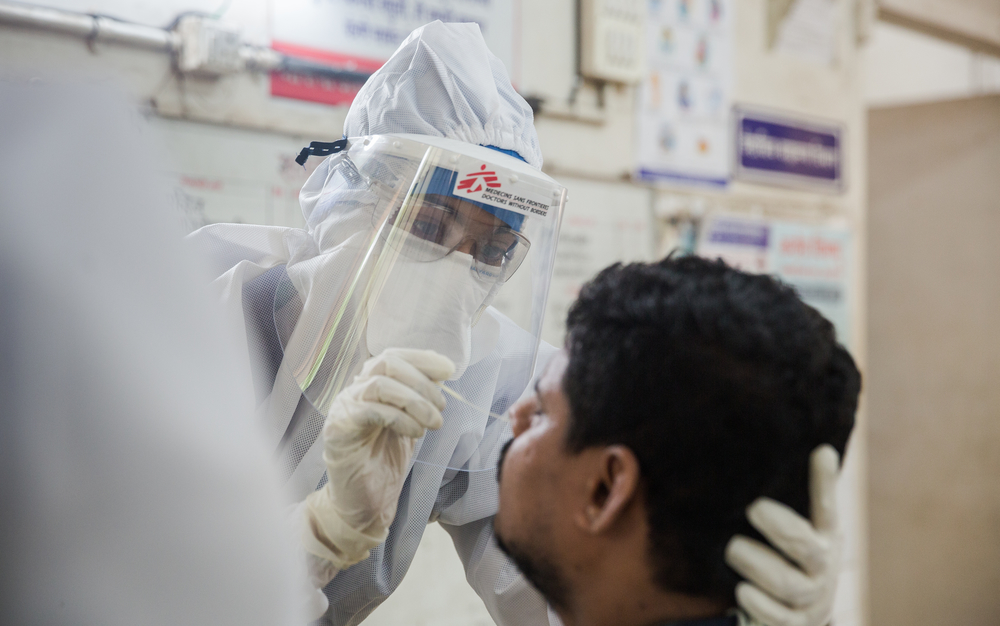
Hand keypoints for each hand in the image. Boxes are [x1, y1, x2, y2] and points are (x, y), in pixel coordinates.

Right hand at [301, 348, 454, 569]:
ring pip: (380, 384)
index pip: (394, 356)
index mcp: (370, 386)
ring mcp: (344, 408)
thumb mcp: (410, 422)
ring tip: (433, 423)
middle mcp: (354, 391)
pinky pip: (371, 411)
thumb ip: (420, 398)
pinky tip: (415, 433)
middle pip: (386, 363)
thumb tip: (441, 372)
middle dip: (421, 382)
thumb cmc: (384, 462)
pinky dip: (400, 418)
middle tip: (441, 408)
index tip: (448, 369)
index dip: (422, 358)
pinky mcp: (339, 429)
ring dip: (415, 401)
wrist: (364, 503)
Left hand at [725, 445, 841, 625]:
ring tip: (734, 549)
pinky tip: (742, 590)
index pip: (827, 507)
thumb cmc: (788, 560)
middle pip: (807, 547)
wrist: (795, 617)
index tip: (820, 452)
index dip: (824, 482)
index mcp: (825, 536)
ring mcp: (812, 599)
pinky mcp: (795, 624)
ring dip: (757, 563)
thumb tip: (812, 448)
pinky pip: (779, 617)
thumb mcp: (794, 528)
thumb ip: (797, 496)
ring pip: (788, 584)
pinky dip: (757, 602)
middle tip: (753, 508)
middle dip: (779, 526)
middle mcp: (823, 567)